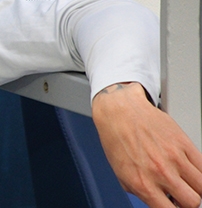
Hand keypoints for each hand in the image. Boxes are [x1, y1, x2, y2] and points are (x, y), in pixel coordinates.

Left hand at [92, 82, 201, 207]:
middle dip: (187, 201)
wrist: (119, 112)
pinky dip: (199, 172)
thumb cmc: (116, 140)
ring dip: (195, 187)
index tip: (174, 206)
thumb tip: (161, 203)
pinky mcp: (184, 143)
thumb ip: (142, 192)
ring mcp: (174, 158)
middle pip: (192, 201)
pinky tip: (190, 170)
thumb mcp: (122, 174)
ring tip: (186, 182)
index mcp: (142, 183)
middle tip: (181, 194)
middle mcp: (160, 172)